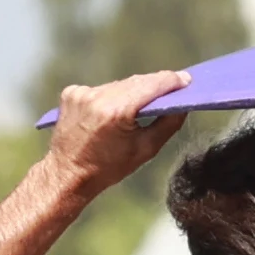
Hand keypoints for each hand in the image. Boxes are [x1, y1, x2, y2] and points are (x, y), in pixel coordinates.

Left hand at [45, 70, 191, 195]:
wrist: (68, 174)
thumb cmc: (109, 167)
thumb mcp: (146, 149)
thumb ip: (168, 124)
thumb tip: (183, 105)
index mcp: (117, 111)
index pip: (152, 85)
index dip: (172, 81)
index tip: (186, 80)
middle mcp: (98, 97)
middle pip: (137, 82)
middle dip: (156, 85)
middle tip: (174, 88)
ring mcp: (82, 93)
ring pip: (120, 84)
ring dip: (133, 91)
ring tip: (142, 105)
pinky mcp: (72, 93)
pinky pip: (102, 89)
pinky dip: (112, 97)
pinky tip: (112, 113)